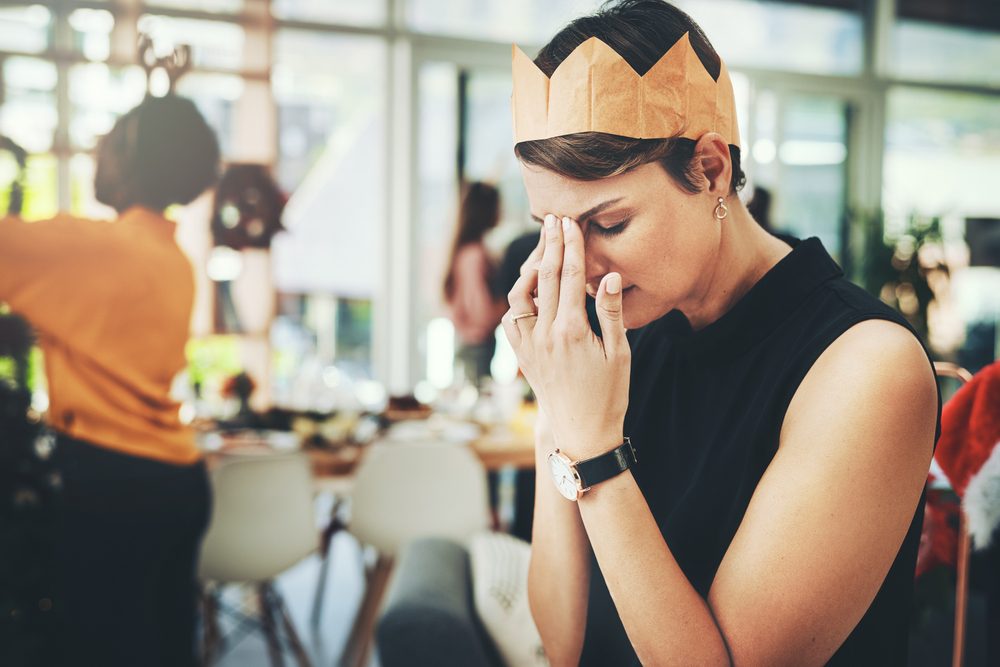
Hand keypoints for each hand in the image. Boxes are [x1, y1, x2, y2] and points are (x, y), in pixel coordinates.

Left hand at [501, 214, 630, 458]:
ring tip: (542, 252)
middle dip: (549, 245)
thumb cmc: (608, 395)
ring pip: (519, 296)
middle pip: (544, 278)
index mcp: (571, 331)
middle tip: (552, 220)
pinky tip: (530, 290)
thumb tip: (609, 276)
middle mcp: (544, 335)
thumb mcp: (620, 354)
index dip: (570, 246)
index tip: (570, 223)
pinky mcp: (521, 356)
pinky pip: (511, 320)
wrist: (582, 433)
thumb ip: (612, 313)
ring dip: (529, 270)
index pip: (570, 277)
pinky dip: (518, 299)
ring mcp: (528, 346)